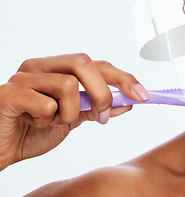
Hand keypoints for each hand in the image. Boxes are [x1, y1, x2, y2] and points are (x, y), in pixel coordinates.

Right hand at [0, 53, 148, 171]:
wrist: (1, 149)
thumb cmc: (32, 131)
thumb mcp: (72, 120)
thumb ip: (97, 109)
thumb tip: (129, 102)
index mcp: (57, 68)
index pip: (98, 64)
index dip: (123, 78)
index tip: (143, 95)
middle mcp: (40, 66)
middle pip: (84, 63)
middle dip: (102, 92)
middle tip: (101, 116)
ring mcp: (23, 77)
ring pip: (67, 85)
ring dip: (69, 113)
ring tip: (54, 122)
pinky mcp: (9, 93)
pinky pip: (45, 104)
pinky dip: (47, 121)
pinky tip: (34, 124)